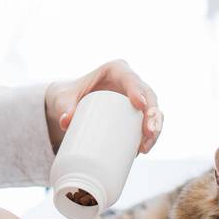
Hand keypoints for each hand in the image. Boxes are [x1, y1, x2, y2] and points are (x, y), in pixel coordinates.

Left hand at [44, 58, 163, 153]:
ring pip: (153, 111)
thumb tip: (66, 123)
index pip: (130, 78)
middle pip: (148, 95)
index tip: (139, 105)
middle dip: (152, 114)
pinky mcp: (134, 114)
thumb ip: (63, 107)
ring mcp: (135, 98)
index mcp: (115, 70)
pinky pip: (149, 122)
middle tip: (146, 133)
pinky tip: (146, 148)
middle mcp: (129, 82)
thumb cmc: (67, 96)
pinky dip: (151, 135)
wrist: (69, 104)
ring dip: (155, 128)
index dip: (138, 90)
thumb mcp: (63, 99)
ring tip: (144, 148)